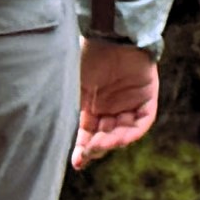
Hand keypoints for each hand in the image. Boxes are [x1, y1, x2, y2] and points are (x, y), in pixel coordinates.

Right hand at [72, 42, 159, 167]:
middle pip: (107, 136)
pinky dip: (133, 131)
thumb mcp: (74, 89)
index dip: (84, 150)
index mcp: (91, 106)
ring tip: (102, 144)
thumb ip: (71, 112)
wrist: (108, 35)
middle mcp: (111, 106)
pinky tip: (121, 137)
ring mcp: (130, 102)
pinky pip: (144, 120)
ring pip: (125, 131)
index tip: (77, 163)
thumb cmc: (86, 58)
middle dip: (97, 147)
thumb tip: (51, 137)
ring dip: (114, 141)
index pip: (89, 134)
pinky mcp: (147, 96)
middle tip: (88, 151)